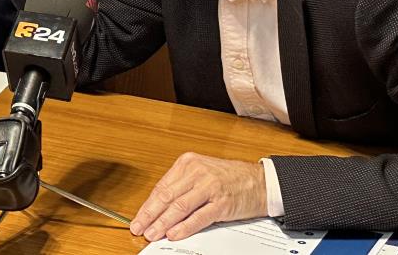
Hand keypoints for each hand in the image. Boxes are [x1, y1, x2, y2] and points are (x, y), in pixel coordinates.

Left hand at [130, 153, 267, 241]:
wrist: (259, 181)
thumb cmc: (228, 178)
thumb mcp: (200, 174)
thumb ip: (181, 187)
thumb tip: (158, 208)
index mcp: (187, 163)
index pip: (161, 187)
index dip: (147, 205)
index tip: (138, 218)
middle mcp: (197, 172)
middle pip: (166, 197)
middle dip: (150, 215)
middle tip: (138, 228)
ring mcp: (209, 187)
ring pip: (179, 207)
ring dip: (163, 223)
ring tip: (152, 234)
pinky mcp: (221, 203)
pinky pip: (198, 217)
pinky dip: (184, 227)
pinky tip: (174, 234)